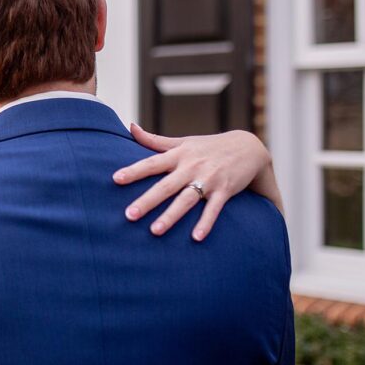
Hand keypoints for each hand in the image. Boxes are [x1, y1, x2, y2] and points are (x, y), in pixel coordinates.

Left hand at [113, 125, 273, 241]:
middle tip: (129, 215)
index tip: (116, 179)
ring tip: (155, 231)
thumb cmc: (208, 146)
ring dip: (171, 216)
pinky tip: (195, 238)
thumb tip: (129, 127)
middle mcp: (191, 167)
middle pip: (165, 186)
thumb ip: (154, 140)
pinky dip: (206, 223)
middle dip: (147, 201)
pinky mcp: (225, 190)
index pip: (151, 163)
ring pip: (186, 200)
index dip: (134, 170)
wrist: (249, 147)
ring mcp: (208, 179)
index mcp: (178, 155)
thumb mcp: (182, 141)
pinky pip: (214, 209)